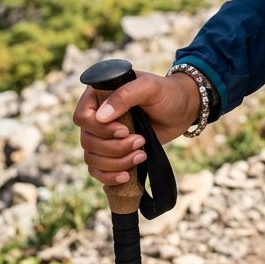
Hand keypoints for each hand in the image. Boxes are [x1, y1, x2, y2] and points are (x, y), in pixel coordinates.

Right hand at [73, 70, 199, 187]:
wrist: (182, 110)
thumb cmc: (166, 93)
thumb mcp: (150, 87)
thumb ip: (126, 95)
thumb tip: (101, 116)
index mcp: (100, 94)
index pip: (82, 117)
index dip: (99, 129)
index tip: (124, 130)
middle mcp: (97, 116)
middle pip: (87, 141)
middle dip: (114, 147)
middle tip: (140, 141)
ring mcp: (103, 136)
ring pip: (92, 158)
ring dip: (115, 162)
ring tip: (141, 154)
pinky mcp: (111, 152)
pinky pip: (97, 171)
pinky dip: (109, 176)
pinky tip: (126, 175)